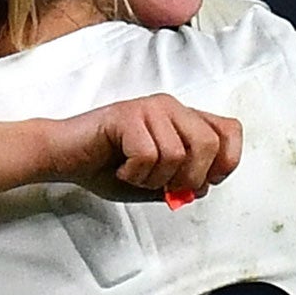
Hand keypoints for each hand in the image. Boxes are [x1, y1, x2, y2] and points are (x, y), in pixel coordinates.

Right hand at [43, 95, 241, 199]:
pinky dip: (135, 173)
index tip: (201, 183)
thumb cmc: (108, 167)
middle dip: (189, 178)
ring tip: (134, 173)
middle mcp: (171, 107)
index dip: (225, 162)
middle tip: (163, 185)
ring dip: (154, 178)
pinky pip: (148, 154)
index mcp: (184, 119)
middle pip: (209, 144)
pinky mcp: (127, 114)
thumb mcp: (157, 182)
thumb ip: (184, 184)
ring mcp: (150, 107)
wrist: (64, 158)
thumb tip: (204, 187)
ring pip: (177, 154)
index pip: (231, 130)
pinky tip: (121, 167)